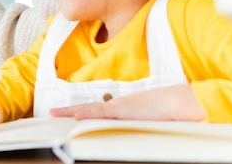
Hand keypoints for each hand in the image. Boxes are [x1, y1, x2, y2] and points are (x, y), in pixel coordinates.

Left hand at [50, 84, 205, 120]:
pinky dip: (88, 114)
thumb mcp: (147, 120)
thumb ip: (134, 124)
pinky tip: (75, 116)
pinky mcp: (125, 111)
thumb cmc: (168, 111)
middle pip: (88, 108)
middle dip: (69, 111)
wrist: (179, 101)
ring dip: (72, 112)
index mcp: (121, 109)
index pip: (95, 110)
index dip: (79, 112)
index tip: (65, 114)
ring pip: (90, 110)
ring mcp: (120, 108)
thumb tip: (130, 130)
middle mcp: (117, 106)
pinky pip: (102, 113)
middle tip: (52, 113)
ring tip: (55, 114)